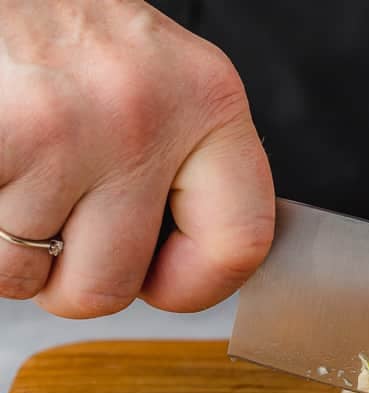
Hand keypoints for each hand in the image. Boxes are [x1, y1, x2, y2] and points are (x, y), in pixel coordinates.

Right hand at [0, 0, 273, 317]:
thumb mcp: (156, 76)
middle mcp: (145, 114)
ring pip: (29, 274)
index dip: (197, 286)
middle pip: (114, 285)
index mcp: (207, 99)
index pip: (241, 241)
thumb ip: (186, 161)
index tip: (162, 281)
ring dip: (9, 250)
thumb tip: (192, 263)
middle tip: (56, 230)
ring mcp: (63, 130)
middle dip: (70, 279)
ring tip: (14, 182)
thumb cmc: (57, 24)